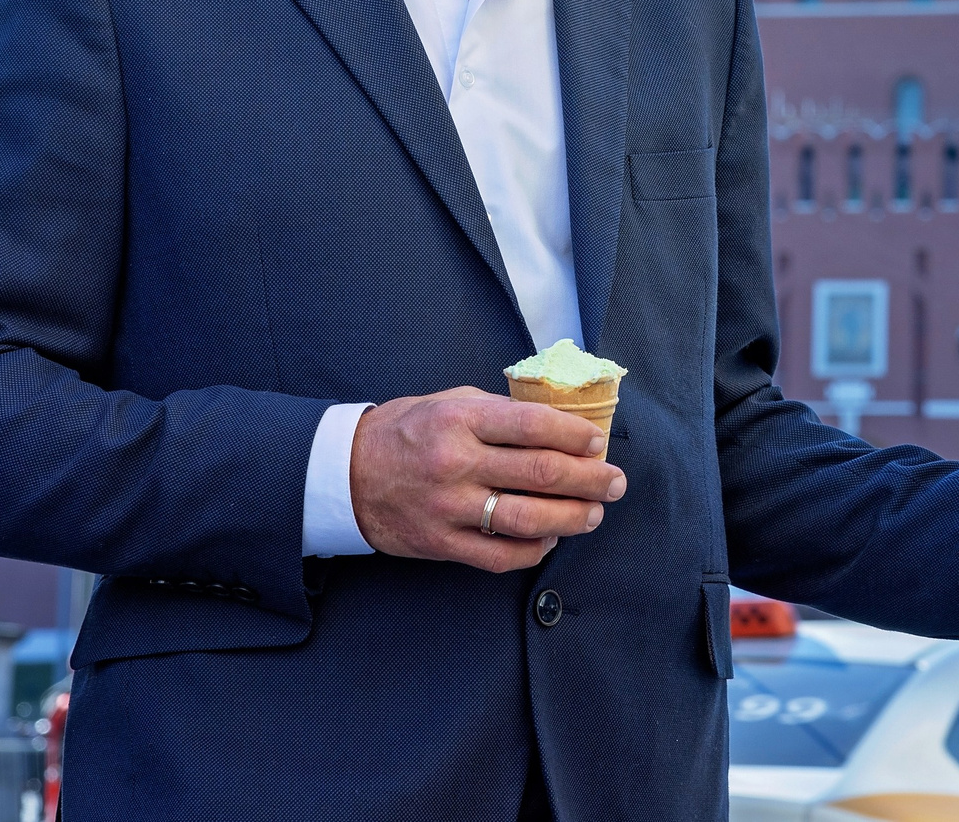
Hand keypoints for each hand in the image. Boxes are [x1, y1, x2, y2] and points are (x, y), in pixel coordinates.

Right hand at [349, 387, 627, 572]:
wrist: (343, 474)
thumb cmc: (406, 432)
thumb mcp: (449, 403)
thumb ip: (499, 412)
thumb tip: (557, 423)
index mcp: (461, 420)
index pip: (533, 425)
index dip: (575, 436)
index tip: (598, 443)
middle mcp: (456, 463)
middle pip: (541, 473)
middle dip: (589, 479)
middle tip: (616, 483)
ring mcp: (448, 507)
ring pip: (527, 519)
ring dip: (571, 518)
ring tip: (594, 514)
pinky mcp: (440, 544)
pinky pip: (499, 555)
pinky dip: (533, 550)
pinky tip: (550, 540)